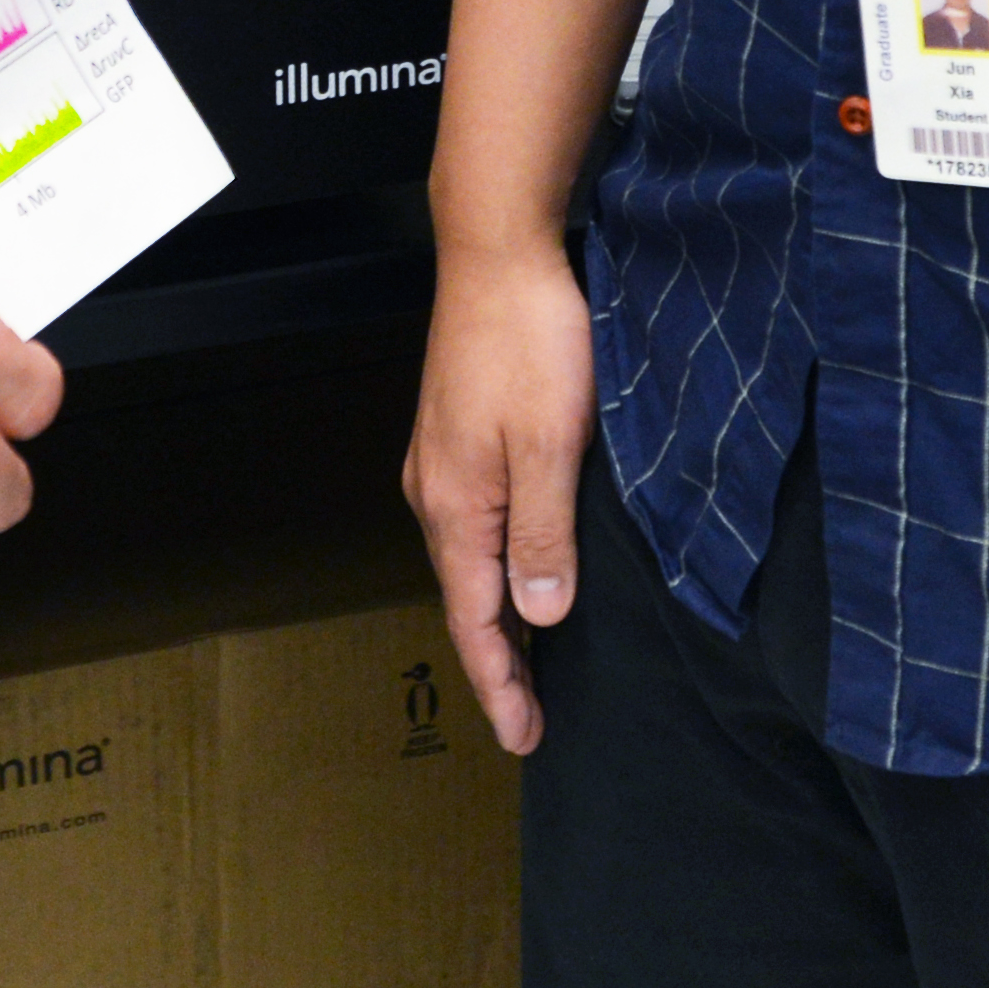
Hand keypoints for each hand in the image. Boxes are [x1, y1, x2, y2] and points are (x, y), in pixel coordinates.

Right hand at [402, 235, 597, 753]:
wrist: (498, 250)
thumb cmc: (528, 337)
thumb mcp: (551, 445)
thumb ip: (545, 535)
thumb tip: (538, 616)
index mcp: (456, 507)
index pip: (477, 622)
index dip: (501, 685)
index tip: (524, 737)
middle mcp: (436, 492)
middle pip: (465, 598)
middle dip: (497, 662)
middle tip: (530, 715)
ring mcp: (442, 461)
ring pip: (468, 560)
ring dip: (496, 614)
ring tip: (528, 658)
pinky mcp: (458, 433)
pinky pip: (475, 522)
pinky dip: (496, 563)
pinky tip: (521, 564)